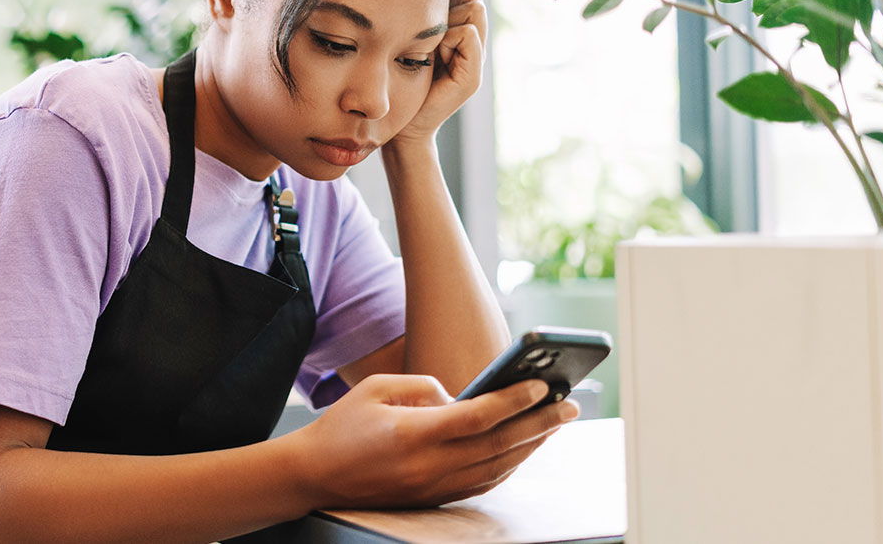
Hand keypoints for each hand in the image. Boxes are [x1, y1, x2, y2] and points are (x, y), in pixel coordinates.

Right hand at [288, 373, 578, 509]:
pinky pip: (482, 482)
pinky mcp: (433, 498)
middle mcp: (429, 466)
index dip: (514, 400)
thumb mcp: (377, 388)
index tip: (542, 384)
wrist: (312, 476)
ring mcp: (433, 487)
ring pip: (497, 468)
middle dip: (539, 424)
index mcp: (414, 435)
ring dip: (531, 446)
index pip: (478, 417)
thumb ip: (423, 386)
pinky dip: (509, 464)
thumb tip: (460, 396)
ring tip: (555, 423)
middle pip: (499, 445)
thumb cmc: (342, 426)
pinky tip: (523, 448)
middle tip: (570, 405)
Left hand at [388, 0, 487, 148]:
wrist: (401, 125)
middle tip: (428, 34)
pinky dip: (449, 39)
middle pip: (473, 0)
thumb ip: (426, 16)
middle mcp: (473, 48)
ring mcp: (475, 63)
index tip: (423, 12)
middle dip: (449, 8)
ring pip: (473, 13)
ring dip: (447, 23)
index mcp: (459, 37)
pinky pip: (468, 34)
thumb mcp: (412, 39)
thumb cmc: (397, 80)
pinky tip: (435, 55)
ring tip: (430, 47)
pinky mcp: (472, 77)